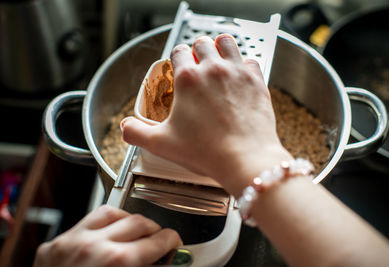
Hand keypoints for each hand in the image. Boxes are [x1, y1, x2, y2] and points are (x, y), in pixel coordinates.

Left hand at [34, 205, 181, 266]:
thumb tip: (161, 263)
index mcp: (117, 262)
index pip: (157, 240)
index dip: (171, 241)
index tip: (173, 243)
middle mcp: (93, 246)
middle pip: (139, 221)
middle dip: (154, 230)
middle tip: (157, 240)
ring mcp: (71, 242)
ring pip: (111, 212)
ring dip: (128, 221)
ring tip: (133, 233)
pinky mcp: (55, 244)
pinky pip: (85, 221)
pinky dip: (102, 225)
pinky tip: (106, 234)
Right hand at [121, 34, 291, 195]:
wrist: (245, 159)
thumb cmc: (207, 151)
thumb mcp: (161, 144)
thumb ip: (137, 133)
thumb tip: (126, 127)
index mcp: (188, 79)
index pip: (178, 51)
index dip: (176, 57)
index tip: (178, 65)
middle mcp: (213, 69)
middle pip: (203, 43)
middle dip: (197, 50)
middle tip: (198, 63)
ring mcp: (237, 73)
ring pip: (227, 42)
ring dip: (220, 47)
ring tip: (218, 58)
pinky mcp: (257, 81)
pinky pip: (250, 60)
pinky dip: (244, 64)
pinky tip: (240, 75)